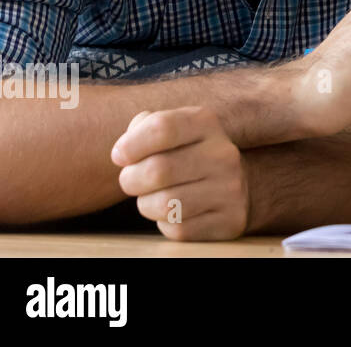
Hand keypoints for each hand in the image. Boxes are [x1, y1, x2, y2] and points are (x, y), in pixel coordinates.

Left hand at [111, 106, 247, 240]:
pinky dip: (166, 224)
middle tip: (131, 180)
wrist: (230, 183)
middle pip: (157, 170)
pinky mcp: (230, 218)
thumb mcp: (170, 129)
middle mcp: (223, 153)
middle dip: (130, 180)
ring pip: (165, 204)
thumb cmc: (184, 153)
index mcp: (206, 122)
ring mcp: (230, 187)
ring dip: (146, 204)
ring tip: (153, 196)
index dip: (130, 145)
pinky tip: (174, 212)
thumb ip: (144, 127)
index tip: (119, 156)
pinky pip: (178, 229)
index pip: (161, 127)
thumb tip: (124, 151)